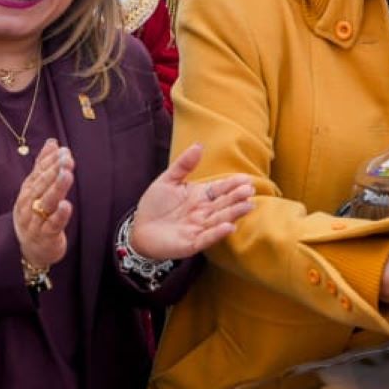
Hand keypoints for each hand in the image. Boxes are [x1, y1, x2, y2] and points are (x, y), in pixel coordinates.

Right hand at [13, 140, 74, 271]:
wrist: (31, 250)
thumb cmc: (36, 216)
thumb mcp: (37, 191)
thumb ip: (43, 166)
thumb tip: (52, 142)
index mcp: (28, 192)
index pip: (38, 173)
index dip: (50, 162)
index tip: (63, 150)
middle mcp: (29, 205)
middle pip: (41, 186)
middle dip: (54, 171)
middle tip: (67, 159)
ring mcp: (35, 221)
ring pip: (46, 203)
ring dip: (57, 188)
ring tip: (67, 175)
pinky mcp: (45, 236)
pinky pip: (52, 225)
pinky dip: (59, 216)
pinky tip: (66, 206)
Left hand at [130, 143, 255, 260]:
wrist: (139, 229)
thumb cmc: (154, 204)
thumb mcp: (167, 180)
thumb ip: (184, 164)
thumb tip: (199, 145)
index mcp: (201, 196)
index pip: (220, 188)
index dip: (233, 184)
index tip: (246, 179)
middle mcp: (204, 212)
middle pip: (224, 203)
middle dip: (237, 197)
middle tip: (249, 190)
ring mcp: (199, 228)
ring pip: (220, 219)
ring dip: (234, 213)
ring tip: (247, 206)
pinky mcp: (191, 243)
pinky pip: (206, 238)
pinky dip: (217, 233)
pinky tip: (229, 227)